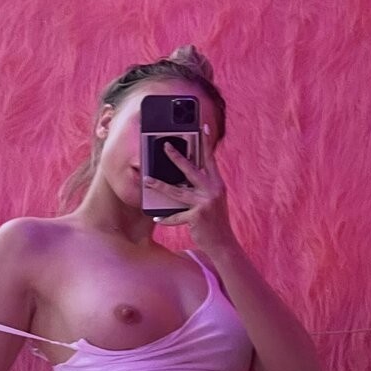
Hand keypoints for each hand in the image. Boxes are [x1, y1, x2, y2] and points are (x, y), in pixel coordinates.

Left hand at [144, 124, 235, 251]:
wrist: (223, 243)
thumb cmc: (215, 220)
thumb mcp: (214, 200)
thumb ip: (203, 187)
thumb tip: (185, 176)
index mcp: (217, 184)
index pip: (210, 159)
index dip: (206, 143)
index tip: (203, 127)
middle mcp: (213, 190)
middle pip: (191, 170)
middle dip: (176, 157)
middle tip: (165, 146)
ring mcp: (205, 203)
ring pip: (177, 192)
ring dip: (160, 186)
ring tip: (147, 180)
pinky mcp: (197, 216)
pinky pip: (177, 216)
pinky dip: (167, 218)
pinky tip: (158, 218)